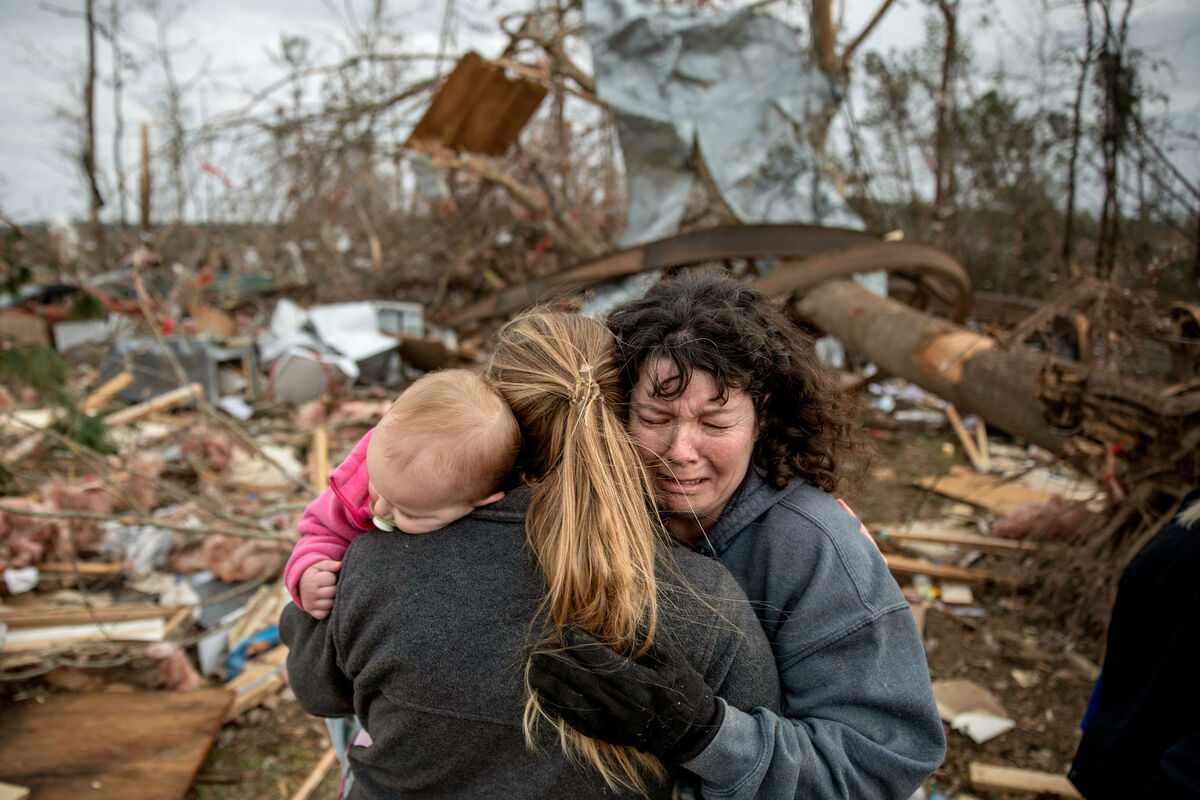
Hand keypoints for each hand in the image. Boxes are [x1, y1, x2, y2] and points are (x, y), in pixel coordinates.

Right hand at [298, 560, 341, 619]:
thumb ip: (330, 565)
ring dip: (333, 599)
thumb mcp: (320, 566)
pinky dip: (327, 610)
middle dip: (334, 588)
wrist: (301, 584)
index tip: (329, 578)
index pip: (332, 579)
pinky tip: (325, 602)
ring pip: (330, 604)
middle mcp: (310, 593)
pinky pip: (324, 614)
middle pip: (332, 592)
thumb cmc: (315, 573)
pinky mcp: (312, 612)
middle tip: (330, 586)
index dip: (333, 578)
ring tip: (328, 594)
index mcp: (312, 580)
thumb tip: (340, 565)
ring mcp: (310, 604)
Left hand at [529, 626, 722, 763]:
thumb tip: (617, 624)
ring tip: (534, 669)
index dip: (581, 646)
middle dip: (558, 664)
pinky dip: (557, 707)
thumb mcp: (672, 661)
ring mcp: (614, 724)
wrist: (689, 732)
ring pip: (575, 703)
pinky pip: (576, 721)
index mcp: (642, 686)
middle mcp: (624, 707)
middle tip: (539, 649)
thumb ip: (644, 644)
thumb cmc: (682, 690)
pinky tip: (543, 694)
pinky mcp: (607, 735)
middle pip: (583, 682)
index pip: (603, 662)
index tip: (564, 630)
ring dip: (551, 685)